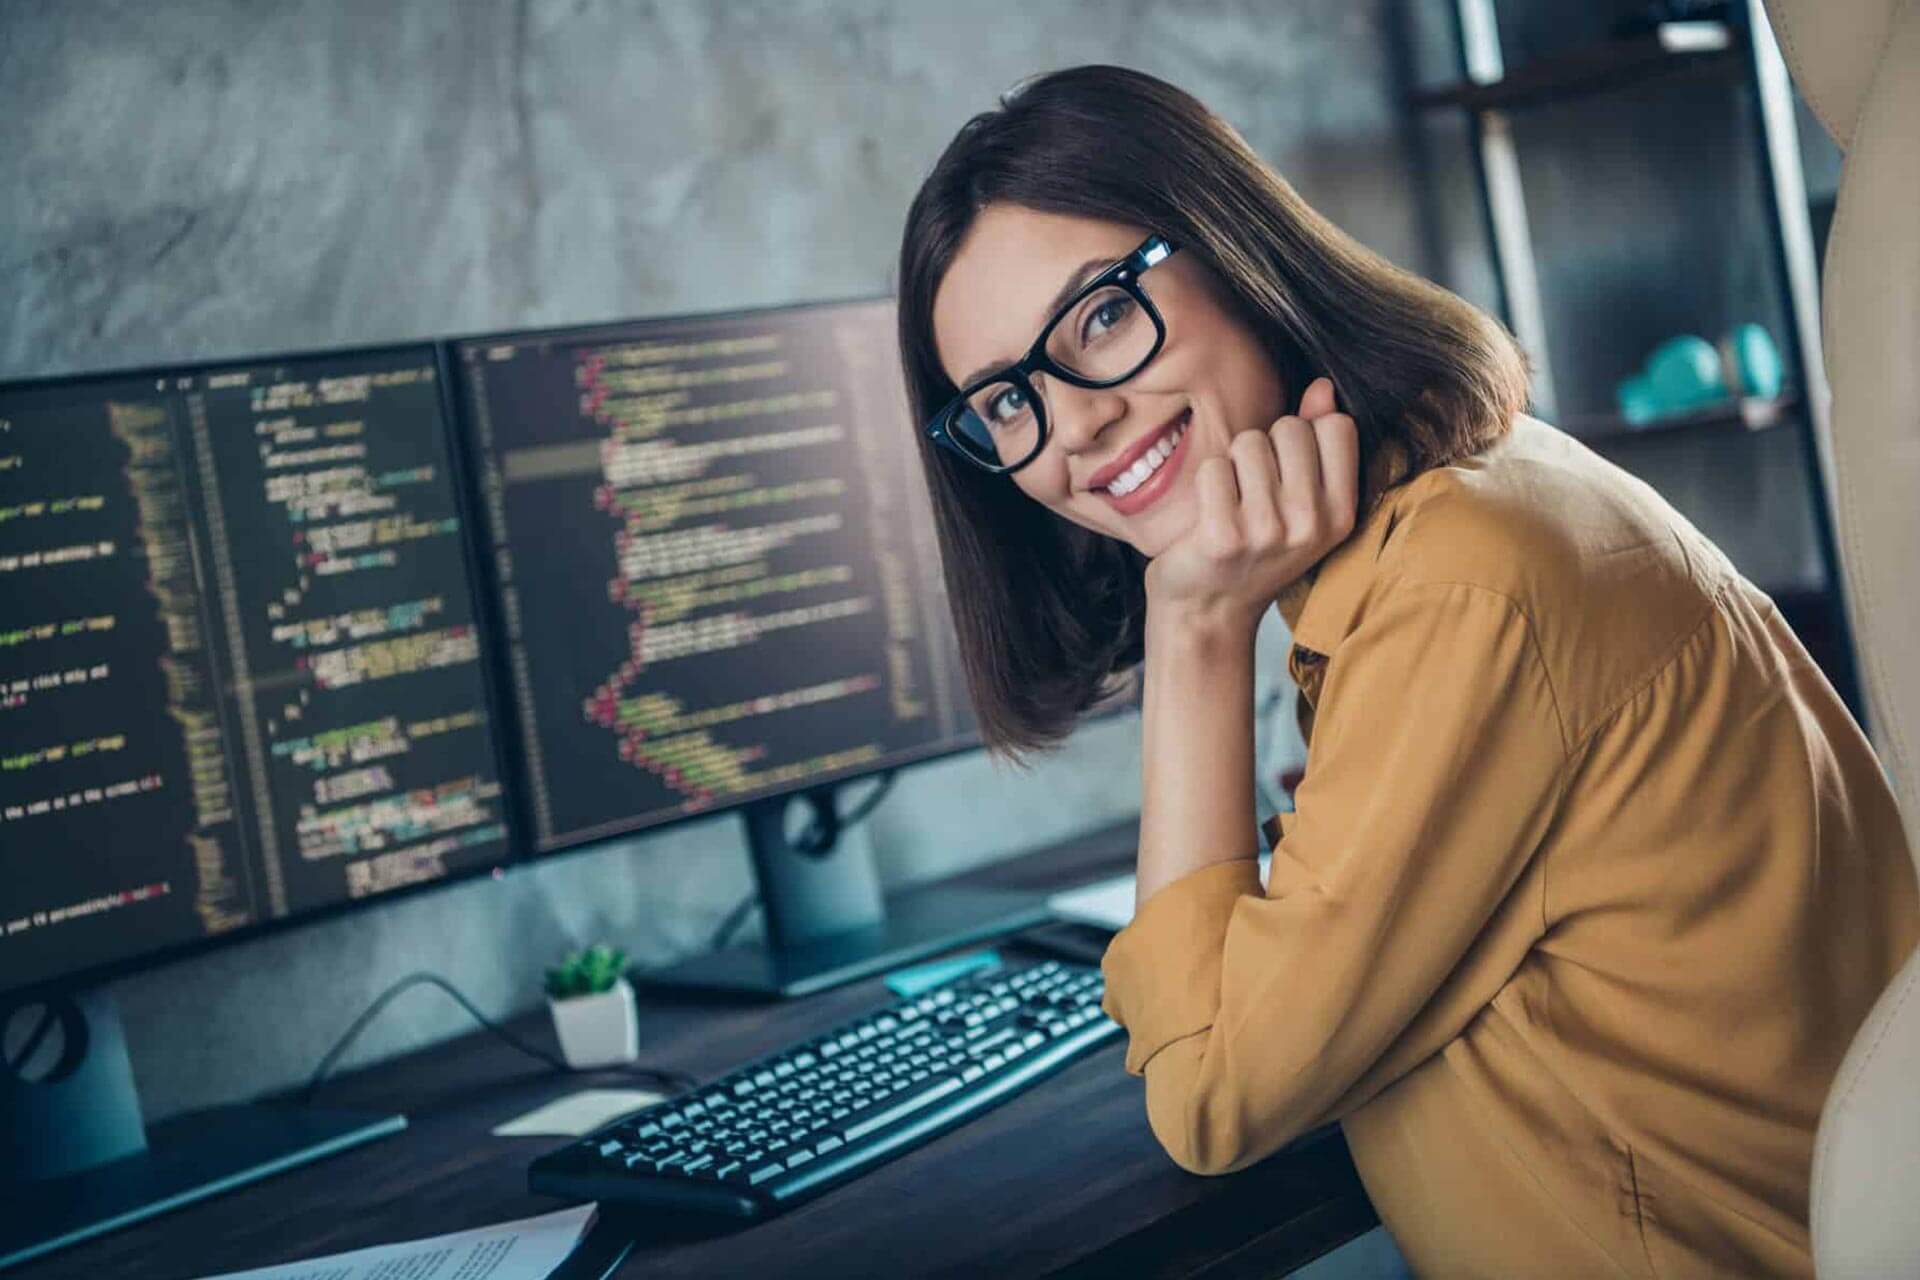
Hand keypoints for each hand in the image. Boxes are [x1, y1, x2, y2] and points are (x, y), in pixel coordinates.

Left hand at [1143, 376, 1359, 637]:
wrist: (1208, 612)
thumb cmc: (1255, 549)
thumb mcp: (1302, 504)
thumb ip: (1317, 444)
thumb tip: (1323, 388)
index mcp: (1342, 513)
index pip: (1337, 425)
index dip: (1305, 434)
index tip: (1288, 470)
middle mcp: (1312, 524)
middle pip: (1290, 428)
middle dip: (1264, 448)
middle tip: (1253, 492)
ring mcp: (1269, 532)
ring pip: (1248, 443)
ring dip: (1232, 465)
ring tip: (1231, 504)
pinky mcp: (1225, 537)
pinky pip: (1214, 468)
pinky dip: (1205, 484)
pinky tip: (1209, 516)